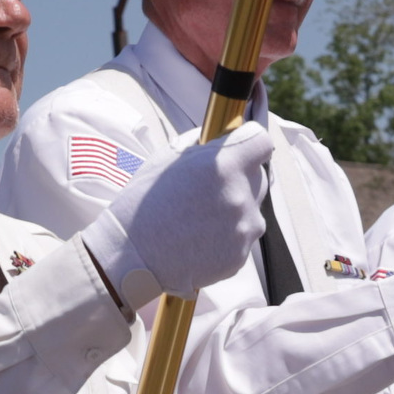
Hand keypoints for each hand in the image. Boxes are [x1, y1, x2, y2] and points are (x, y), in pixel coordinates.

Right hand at [77, 126, 276, 307]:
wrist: (131, 257)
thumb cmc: (143, 204)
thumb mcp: (169, 158)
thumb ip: (204, 144)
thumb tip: (224, 136)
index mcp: (224, 166)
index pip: (262, 142)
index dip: (251, 142)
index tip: (243, 147)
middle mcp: (240, 196)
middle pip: (258, 176)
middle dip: (241, 176)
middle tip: (211, 188)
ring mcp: (243, 230)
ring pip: (251, 210)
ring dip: (235, 210)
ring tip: (200, 220)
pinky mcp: (240, 256)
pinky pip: (242, 238)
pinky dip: (227, 237)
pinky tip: (199, 239)